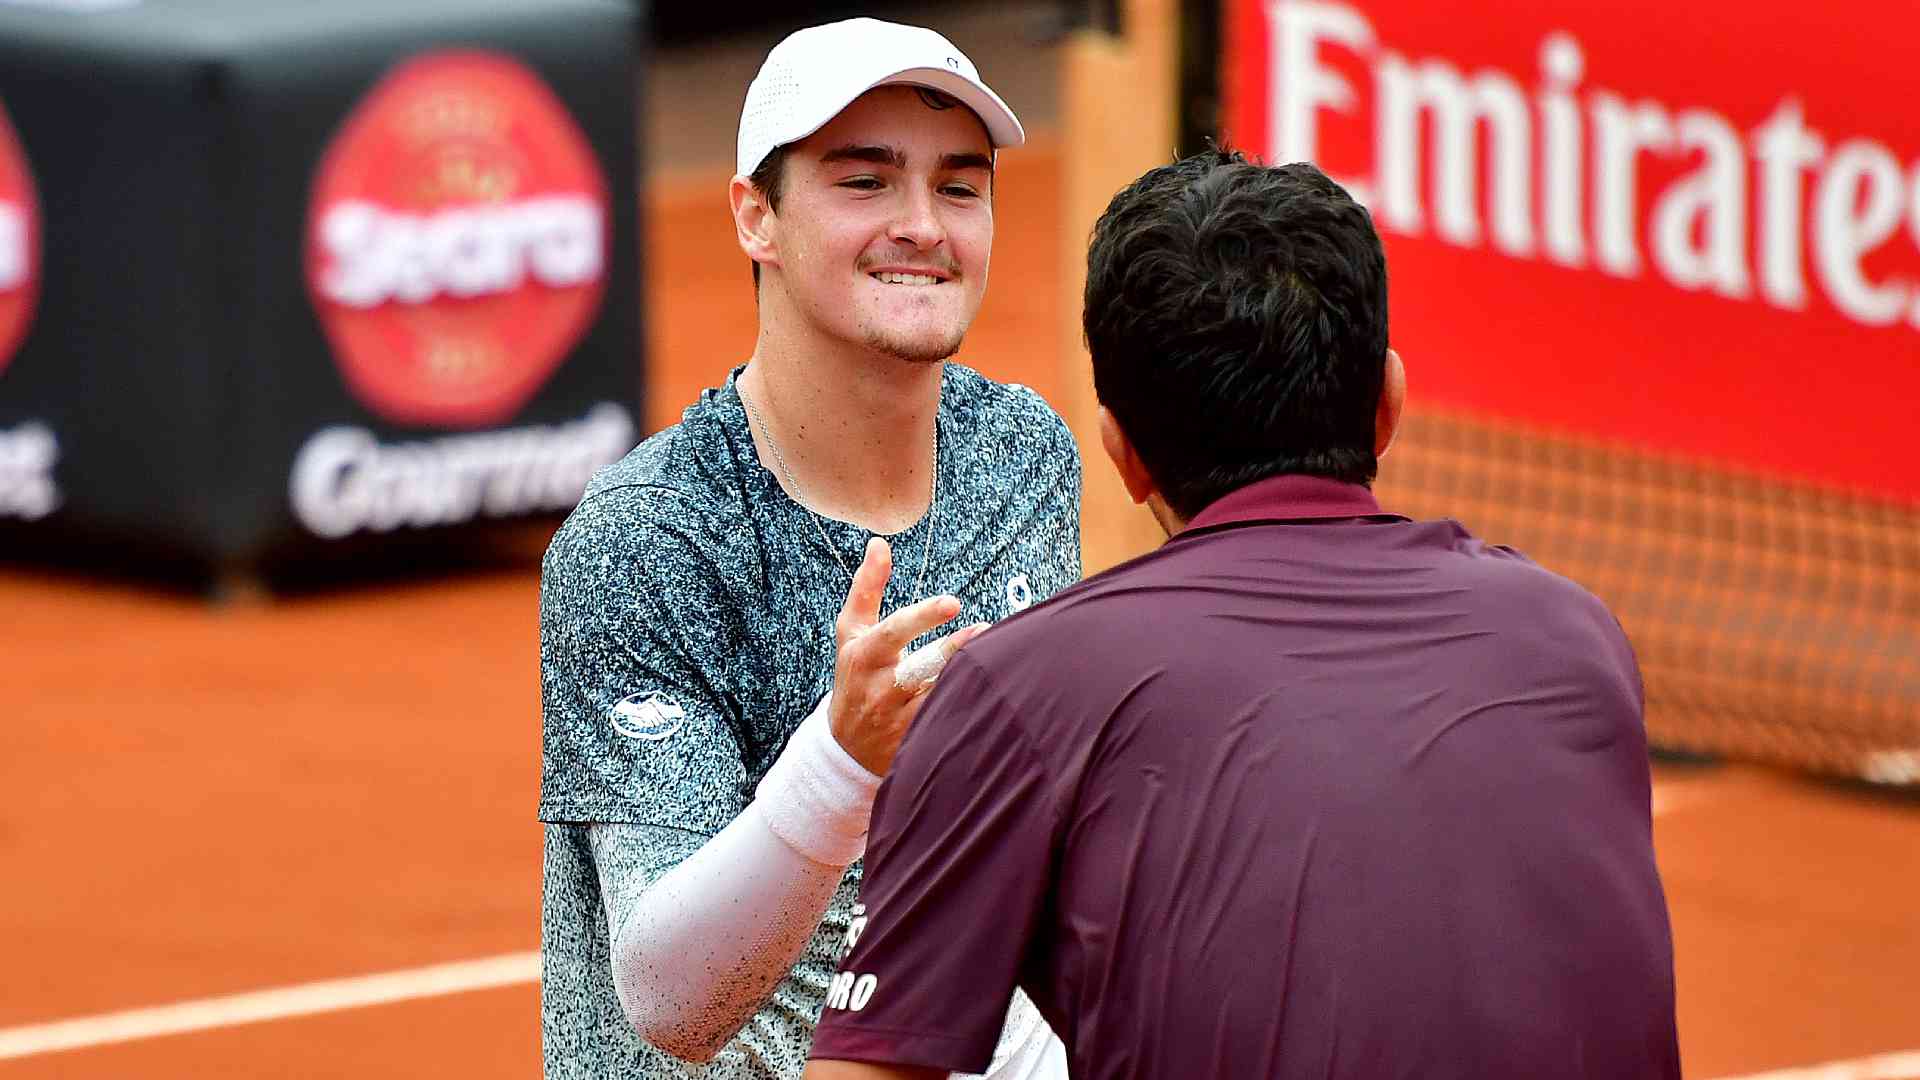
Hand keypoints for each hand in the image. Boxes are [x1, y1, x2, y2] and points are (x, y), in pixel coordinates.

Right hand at [829, 537, 987, 775]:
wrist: (845, 747)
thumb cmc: (854, 675)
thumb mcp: (851, 632)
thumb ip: (867, 587)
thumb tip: (879, 543)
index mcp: (866, 655)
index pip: (895, 631)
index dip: (923, 616)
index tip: (953, 602)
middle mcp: (881, 687)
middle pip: (922, 666)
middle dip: (953, 650)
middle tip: (987, 631)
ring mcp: (899, 717)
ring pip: (940, 695)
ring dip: (969, 677)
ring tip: (1001, 660)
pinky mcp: (917, 740)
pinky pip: (948, 720)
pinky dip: (971, 704)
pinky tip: (996, 692)